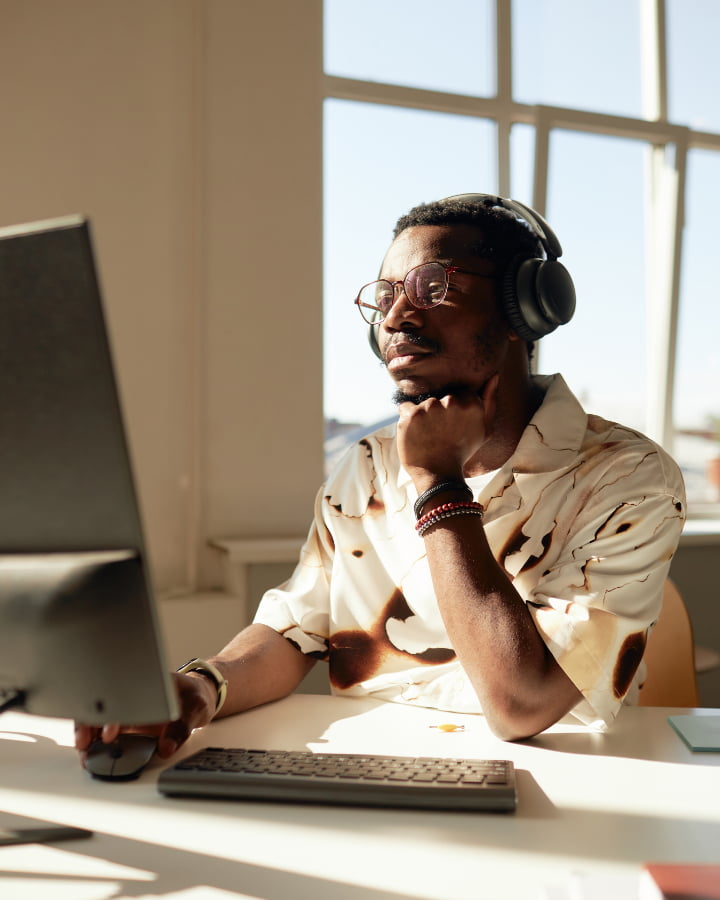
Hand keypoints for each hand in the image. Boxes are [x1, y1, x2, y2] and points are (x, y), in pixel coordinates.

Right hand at [74, 671, 216, 763]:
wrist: (196, 698)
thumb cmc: (194, 696)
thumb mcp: (196, 708)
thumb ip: (182, 728)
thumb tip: (165, 748)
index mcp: (146, 683)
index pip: (120, 692)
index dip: (110, 711)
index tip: (108, 730)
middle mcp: (130, 696)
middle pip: (100, 706)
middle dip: (88, 723)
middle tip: (85, 743)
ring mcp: (125, 711)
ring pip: (97, 721)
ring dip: (87, 736)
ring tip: (85, 754)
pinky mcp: (125, 726)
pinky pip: (104, 734)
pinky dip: (95, 744)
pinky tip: (91, 755)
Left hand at [397, 375, 498, 484]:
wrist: (439, 475)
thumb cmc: (463, 452)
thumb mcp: (485, 429)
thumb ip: (490, 401)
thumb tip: (494, 376)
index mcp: (471, 403)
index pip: (458, 393)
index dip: (453, 410)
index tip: (453, 426)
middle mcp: (451, 402)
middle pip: (439, 397)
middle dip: (438, 412)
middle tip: (440, 433)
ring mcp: (430, 407)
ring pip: (423, 402)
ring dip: (423, 415)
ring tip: (428, 435)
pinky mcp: (411, 415)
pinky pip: (405, 407)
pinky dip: (407, 419)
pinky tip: (415, 434)